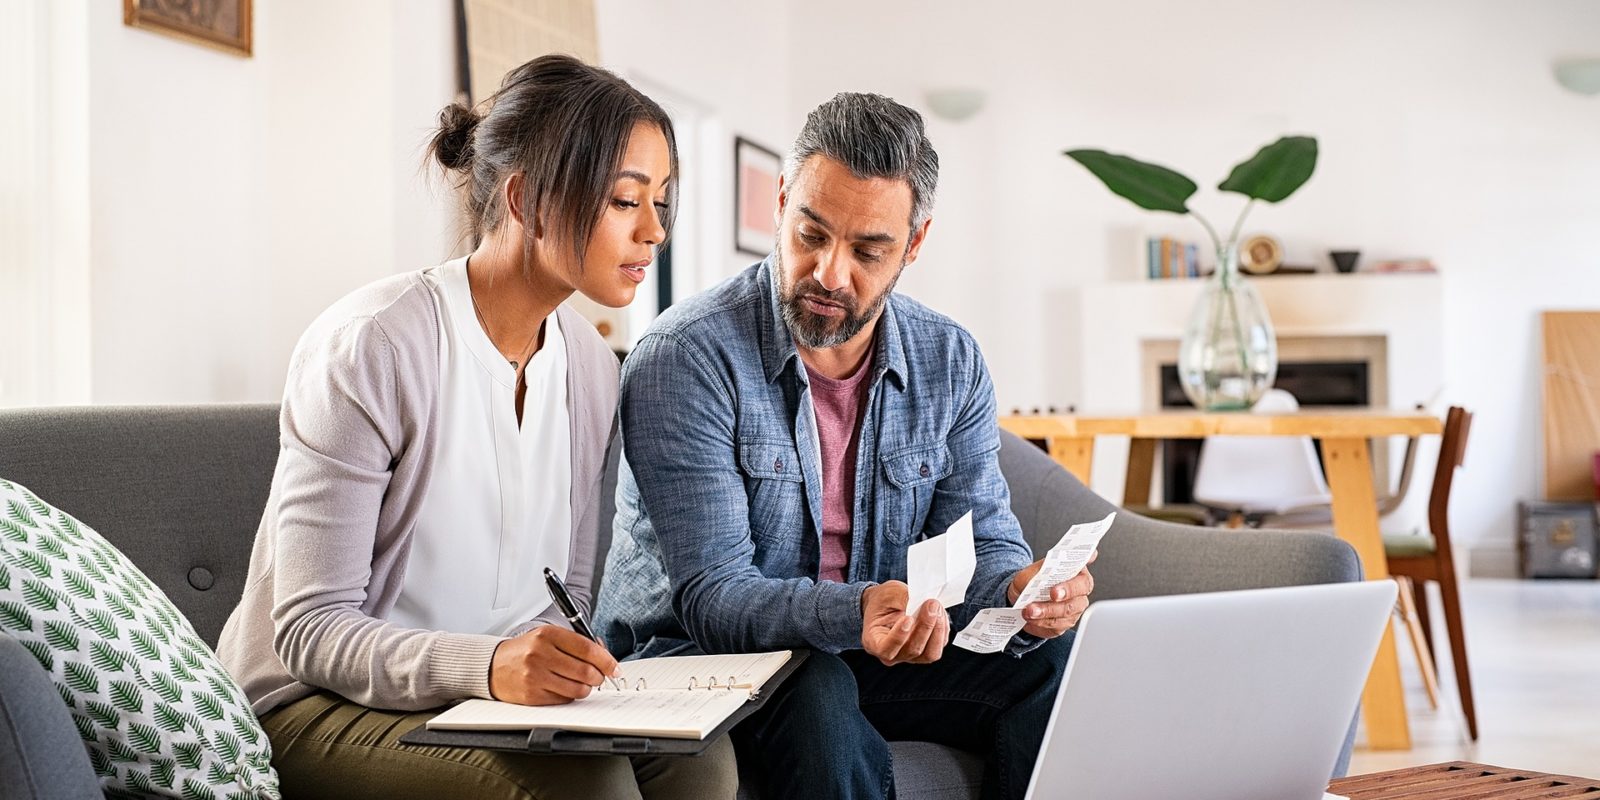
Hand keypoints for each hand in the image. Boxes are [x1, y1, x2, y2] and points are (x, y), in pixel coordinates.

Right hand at [489, 625, 620, 704]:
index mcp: (547, 634)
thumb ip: (576, 643)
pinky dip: (570, 695)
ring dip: (586, 688)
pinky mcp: (531, 695)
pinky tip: (564, 687)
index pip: (587, 648)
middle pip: (585, 671)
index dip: (606, 660)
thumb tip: (605, 656)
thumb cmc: (525, 650)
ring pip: (577, 688)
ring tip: (581, 682)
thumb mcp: (548, 636)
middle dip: (599, 677)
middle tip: (599, 677)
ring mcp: (535, 676)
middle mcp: (540, 654)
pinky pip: (564, 699)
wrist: (492, 666)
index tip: (615, 667)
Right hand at [860, 581, 948, 665]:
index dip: (898, 637)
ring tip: (937, 609)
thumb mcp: (888, 593)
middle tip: (931, 605)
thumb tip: (923, 603)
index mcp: (874, 641)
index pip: (886, 649)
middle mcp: (892, 654)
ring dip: (937, 630)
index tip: (908, 618)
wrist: (886, 604)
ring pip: (929, 654)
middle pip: (913, 650)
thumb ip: (904, 599)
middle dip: (925, 626)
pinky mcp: (924, 652)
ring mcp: (909, 655)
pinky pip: (937, 647)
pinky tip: (939, 614)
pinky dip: (942, 630)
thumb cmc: (883, 601)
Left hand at [1007, 550, 1096, 638]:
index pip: (1082, 582)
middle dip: (1050, 608)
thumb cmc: (1035, 578)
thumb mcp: (1030, 571)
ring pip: (1062, 620)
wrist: (1025, 591)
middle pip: (1071, 605)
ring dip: (1042, 618)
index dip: (1069, 589)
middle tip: (1033, 608)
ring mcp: (1074, 611)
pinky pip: (1054, 629)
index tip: (1054, 593)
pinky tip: (1029, 621)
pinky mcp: (1064, 625)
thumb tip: (1029, 585)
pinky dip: (1039, 626)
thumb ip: (1032, 576)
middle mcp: (1079, 595)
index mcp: (1078, 574)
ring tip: (1027, 614)